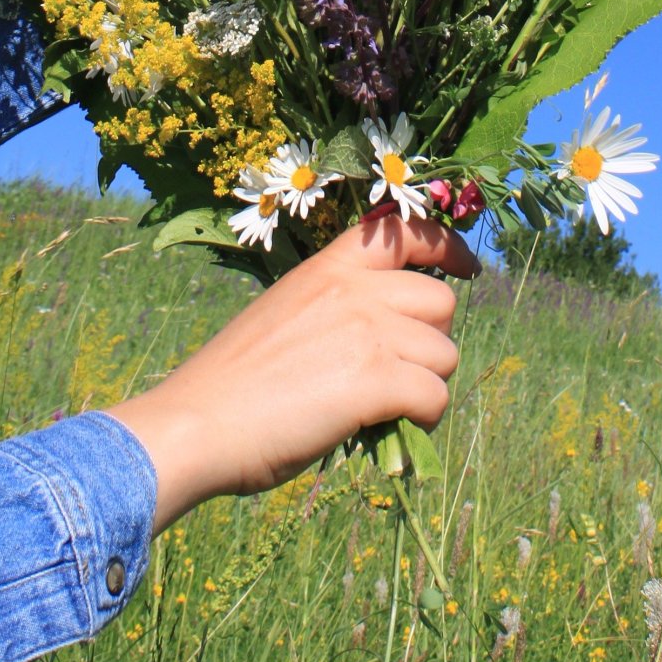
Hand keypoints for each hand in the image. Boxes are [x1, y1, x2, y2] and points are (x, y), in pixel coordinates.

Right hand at [105, 216, 479, 529]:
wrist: (197, 422)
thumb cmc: (232, 382)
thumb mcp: (285, 314)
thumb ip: (337, 310)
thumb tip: (389, 338)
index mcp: (328, 267)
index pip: (406, 232)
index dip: (446, 248)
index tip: (465, 270)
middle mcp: (354, 288)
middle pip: (442, 301)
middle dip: (432, 340)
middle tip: (400, 372)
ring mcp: (367, 330)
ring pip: (445, 353)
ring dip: (427, 385)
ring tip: (387, 409)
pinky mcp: (375, 380)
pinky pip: (435, 395)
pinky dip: (422, 418)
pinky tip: (387, 428)